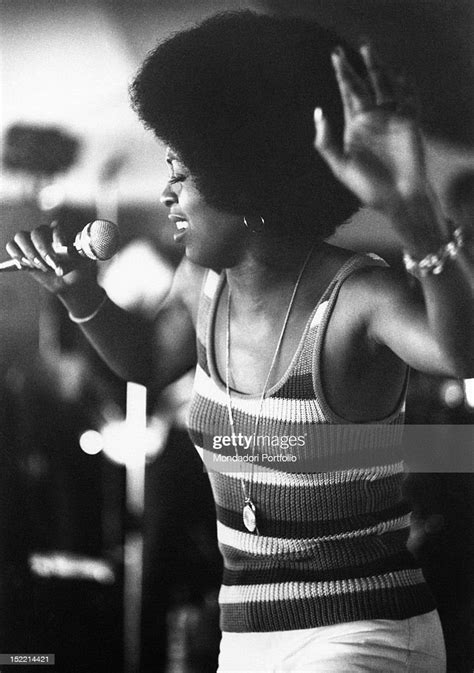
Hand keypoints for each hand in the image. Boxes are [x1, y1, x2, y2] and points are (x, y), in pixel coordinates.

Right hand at [5, 220, 95, 293]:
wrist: (70, 284)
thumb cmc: (78, 271)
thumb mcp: (83, 265)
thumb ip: (78, 260)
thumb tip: (65, 266)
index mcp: (61, 234)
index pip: (56, 227)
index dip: (57, 235)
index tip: (61, 247)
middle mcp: (45, 234)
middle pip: (36, 233)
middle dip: (42, 250)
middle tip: (50, 265)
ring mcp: (32, 242)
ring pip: (20, 236)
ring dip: (28, 252)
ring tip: (38, 266)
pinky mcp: (22, 252)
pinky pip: (12, 246)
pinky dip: (16, 255)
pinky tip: (26, 266)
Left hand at [314, 43, 426, 214]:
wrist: (396, 198)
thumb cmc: (367, 186)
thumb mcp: (341, 166)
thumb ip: (326, 142)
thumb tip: (318, 112)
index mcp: (355, 125)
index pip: (348, 94)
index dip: (342, 75)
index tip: (335, 57)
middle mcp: (372, 118)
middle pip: (364, 86)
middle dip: (355, 68)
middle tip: (344, 50)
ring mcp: (391, 119)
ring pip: (385, 86)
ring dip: (378, 69)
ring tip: (369, 51)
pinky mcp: (409, 123)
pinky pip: (409, 100)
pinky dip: (407, 88)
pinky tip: (401, 77)